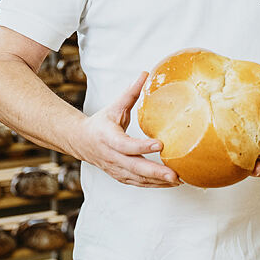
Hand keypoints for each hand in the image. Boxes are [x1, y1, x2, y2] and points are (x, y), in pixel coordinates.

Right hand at [66, 72, 179, 187]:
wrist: (81, 142)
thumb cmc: (100, 124)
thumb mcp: (114, 107)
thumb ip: (130, 93)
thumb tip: (145, 74)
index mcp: (109, 138)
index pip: (126, 145)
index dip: (142, 146)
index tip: (161, 144)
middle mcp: (112, 156)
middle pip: (135, 167)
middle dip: (156, 173)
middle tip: (174, 175)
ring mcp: (116, 169)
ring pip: (138, 178)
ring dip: (158, 181)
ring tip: (178, 180)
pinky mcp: (120, 176)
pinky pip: (138, 183)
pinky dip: (153, 184)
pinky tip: (169, 183)